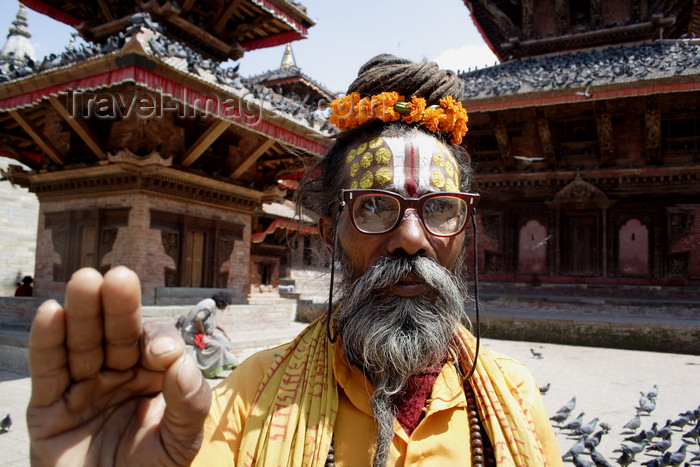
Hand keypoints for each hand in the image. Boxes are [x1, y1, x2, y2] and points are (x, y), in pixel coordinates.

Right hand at [27, 266, 211, 465]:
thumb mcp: (181, 443)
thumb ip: (189, 404)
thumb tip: (181, 362)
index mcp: (154, 377)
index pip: (155, 345)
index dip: (158, 342)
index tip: (161, 355)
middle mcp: (118, 374)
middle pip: (117, 334)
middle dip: (118, 307)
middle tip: (119, 278)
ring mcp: (82, 387)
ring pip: (82, 344)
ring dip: (83, 313)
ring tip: (85, 281)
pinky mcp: (49, 407)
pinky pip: (48, 370)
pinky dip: (47, 342)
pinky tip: (52, 313)